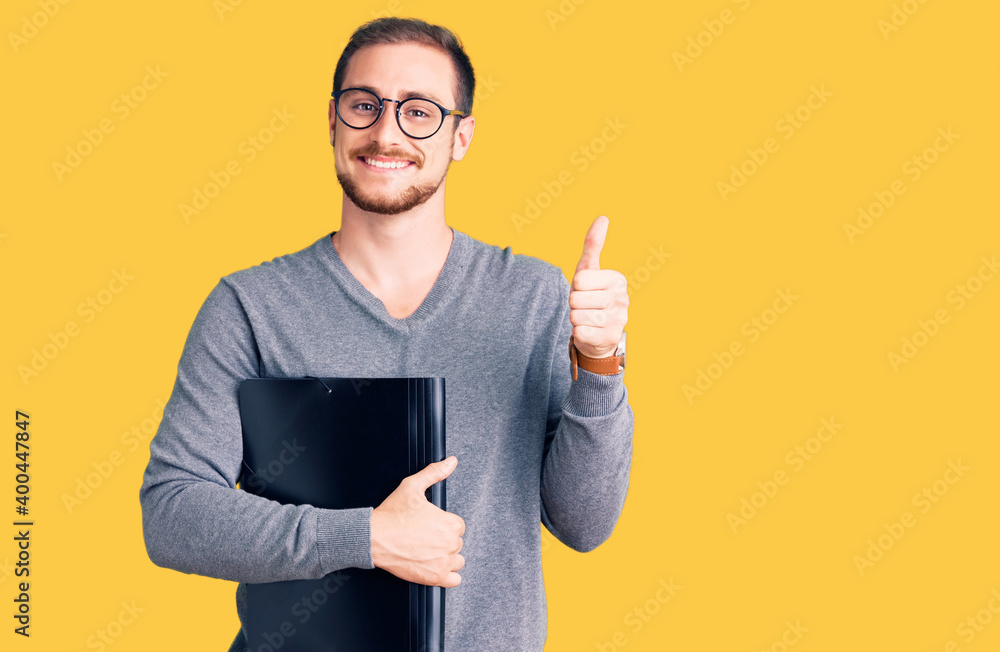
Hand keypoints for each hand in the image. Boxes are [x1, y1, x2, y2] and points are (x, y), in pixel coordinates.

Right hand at [370, 455, 464, 587]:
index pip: (458, 526)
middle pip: (456, 543)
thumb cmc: (392, 514)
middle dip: (443, 540)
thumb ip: (434, 472)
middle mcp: (451, 544)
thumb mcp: (412, 486)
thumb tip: (452, 461)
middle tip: (424, 537)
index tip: (429, 525)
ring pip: (457, 561)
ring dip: (446, 558)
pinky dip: (447, 575)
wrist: (374, 538)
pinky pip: (454, 580)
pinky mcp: (435, 578)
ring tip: (428, 551)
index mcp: (450, 523)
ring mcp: (444, 563)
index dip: (443, 524)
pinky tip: (434, 566)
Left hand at [570, 215, 628, 358]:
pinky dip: (579, 333)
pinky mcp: (611, 338)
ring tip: (587, 318)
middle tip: (584, 306)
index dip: (576, 287)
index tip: (585, 291)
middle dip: (574, 304)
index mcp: (617, 279)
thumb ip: (593, 245)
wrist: (598, 333)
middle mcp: (622, 298)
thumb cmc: (590, 296)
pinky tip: (590, 331)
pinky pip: (580, 332)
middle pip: (576, 298)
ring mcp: (619, 319)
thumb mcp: (589, 271)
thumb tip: (603, 217)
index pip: (580, 280)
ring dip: (576, 318)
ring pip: (577, 316)